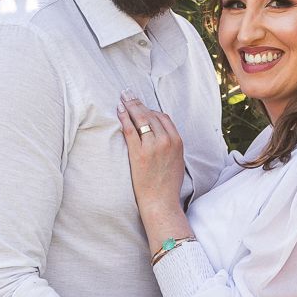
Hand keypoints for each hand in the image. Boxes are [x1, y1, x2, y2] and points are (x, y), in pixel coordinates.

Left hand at [117, 96, 185, 215]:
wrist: (161, 202)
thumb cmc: (168, 185)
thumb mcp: (177, 161)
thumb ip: (171, 145)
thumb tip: (162, 134)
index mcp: (177, 142)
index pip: (163, 117)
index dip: (150, 110)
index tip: (141, 106)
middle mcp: (166, 141)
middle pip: (150, 114)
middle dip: (138, 103)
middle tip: (128, 94)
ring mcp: (152, 146)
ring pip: (140, 118)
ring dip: (130, 106)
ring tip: (122, 99)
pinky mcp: (138, 153)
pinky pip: (130, 130)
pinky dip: (124, 118)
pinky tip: (119, 111)